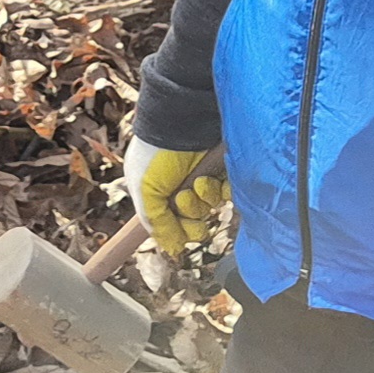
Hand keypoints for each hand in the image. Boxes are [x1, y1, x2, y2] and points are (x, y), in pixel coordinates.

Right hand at [124, 137, 229, 258]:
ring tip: (199, 182)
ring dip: (205, 198)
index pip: (170, 223)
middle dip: (191, 212)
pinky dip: (222, 190)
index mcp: (155, 192)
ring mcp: (201, 179)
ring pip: (211, 206)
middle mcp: (178, 187)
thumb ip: (156, 222)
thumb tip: (171, 249)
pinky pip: (227, 192)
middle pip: (192, 218)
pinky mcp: (221, 171)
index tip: (181, 226)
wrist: (184, 122)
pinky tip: (214, 179)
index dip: (177, 229)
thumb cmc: (157, 154)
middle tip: (185, 198)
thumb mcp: (146, 190)